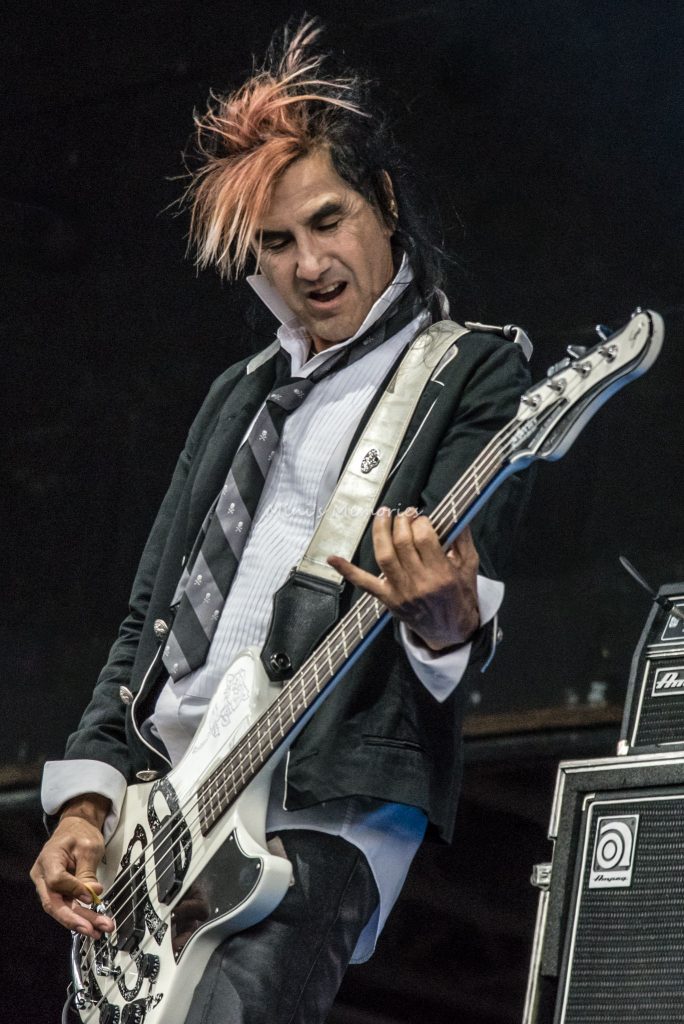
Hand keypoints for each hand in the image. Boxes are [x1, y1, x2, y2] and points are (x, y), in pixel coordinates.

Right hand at [30, 794, 113, 937]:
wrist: (77, 828)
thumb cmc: (81, 834)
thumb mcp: (88, 848)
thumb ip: (87, 872)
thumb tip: (92, 894)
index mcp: (48, 859)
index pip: (56, 880)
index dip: (73, 890)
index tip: (92, 895)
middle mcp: (42, 876)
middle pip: (54, 903)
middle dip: (75, 919)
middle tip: (94, 930)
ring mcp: (47, 886)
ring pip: (61, 909)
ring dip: (81, 921)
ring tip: (99, 931)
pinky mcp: (57, 892)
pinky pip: (66, 906)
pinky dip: (80, 916)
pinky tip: (94, 925)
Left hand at [328, 508, 479, 650]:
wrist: (451, 632)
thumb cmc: (460, 596)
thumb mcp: (469, 568)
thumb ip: (463, 540)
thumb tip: (457, 514)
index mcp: (442, 574)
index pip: (425, 537)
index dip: (421, 521)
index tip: (423, 519)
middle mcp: (420, 583)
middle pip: (403, 543)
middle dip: (401, 522)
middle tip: (405, 514)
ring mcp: (401, 592)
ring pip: (384, 555)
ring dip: (380, 531)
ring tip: (383, 515)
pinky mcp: (387, 599)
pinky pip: (364, 583)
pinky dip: (347, 571)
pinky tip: (333, 558)